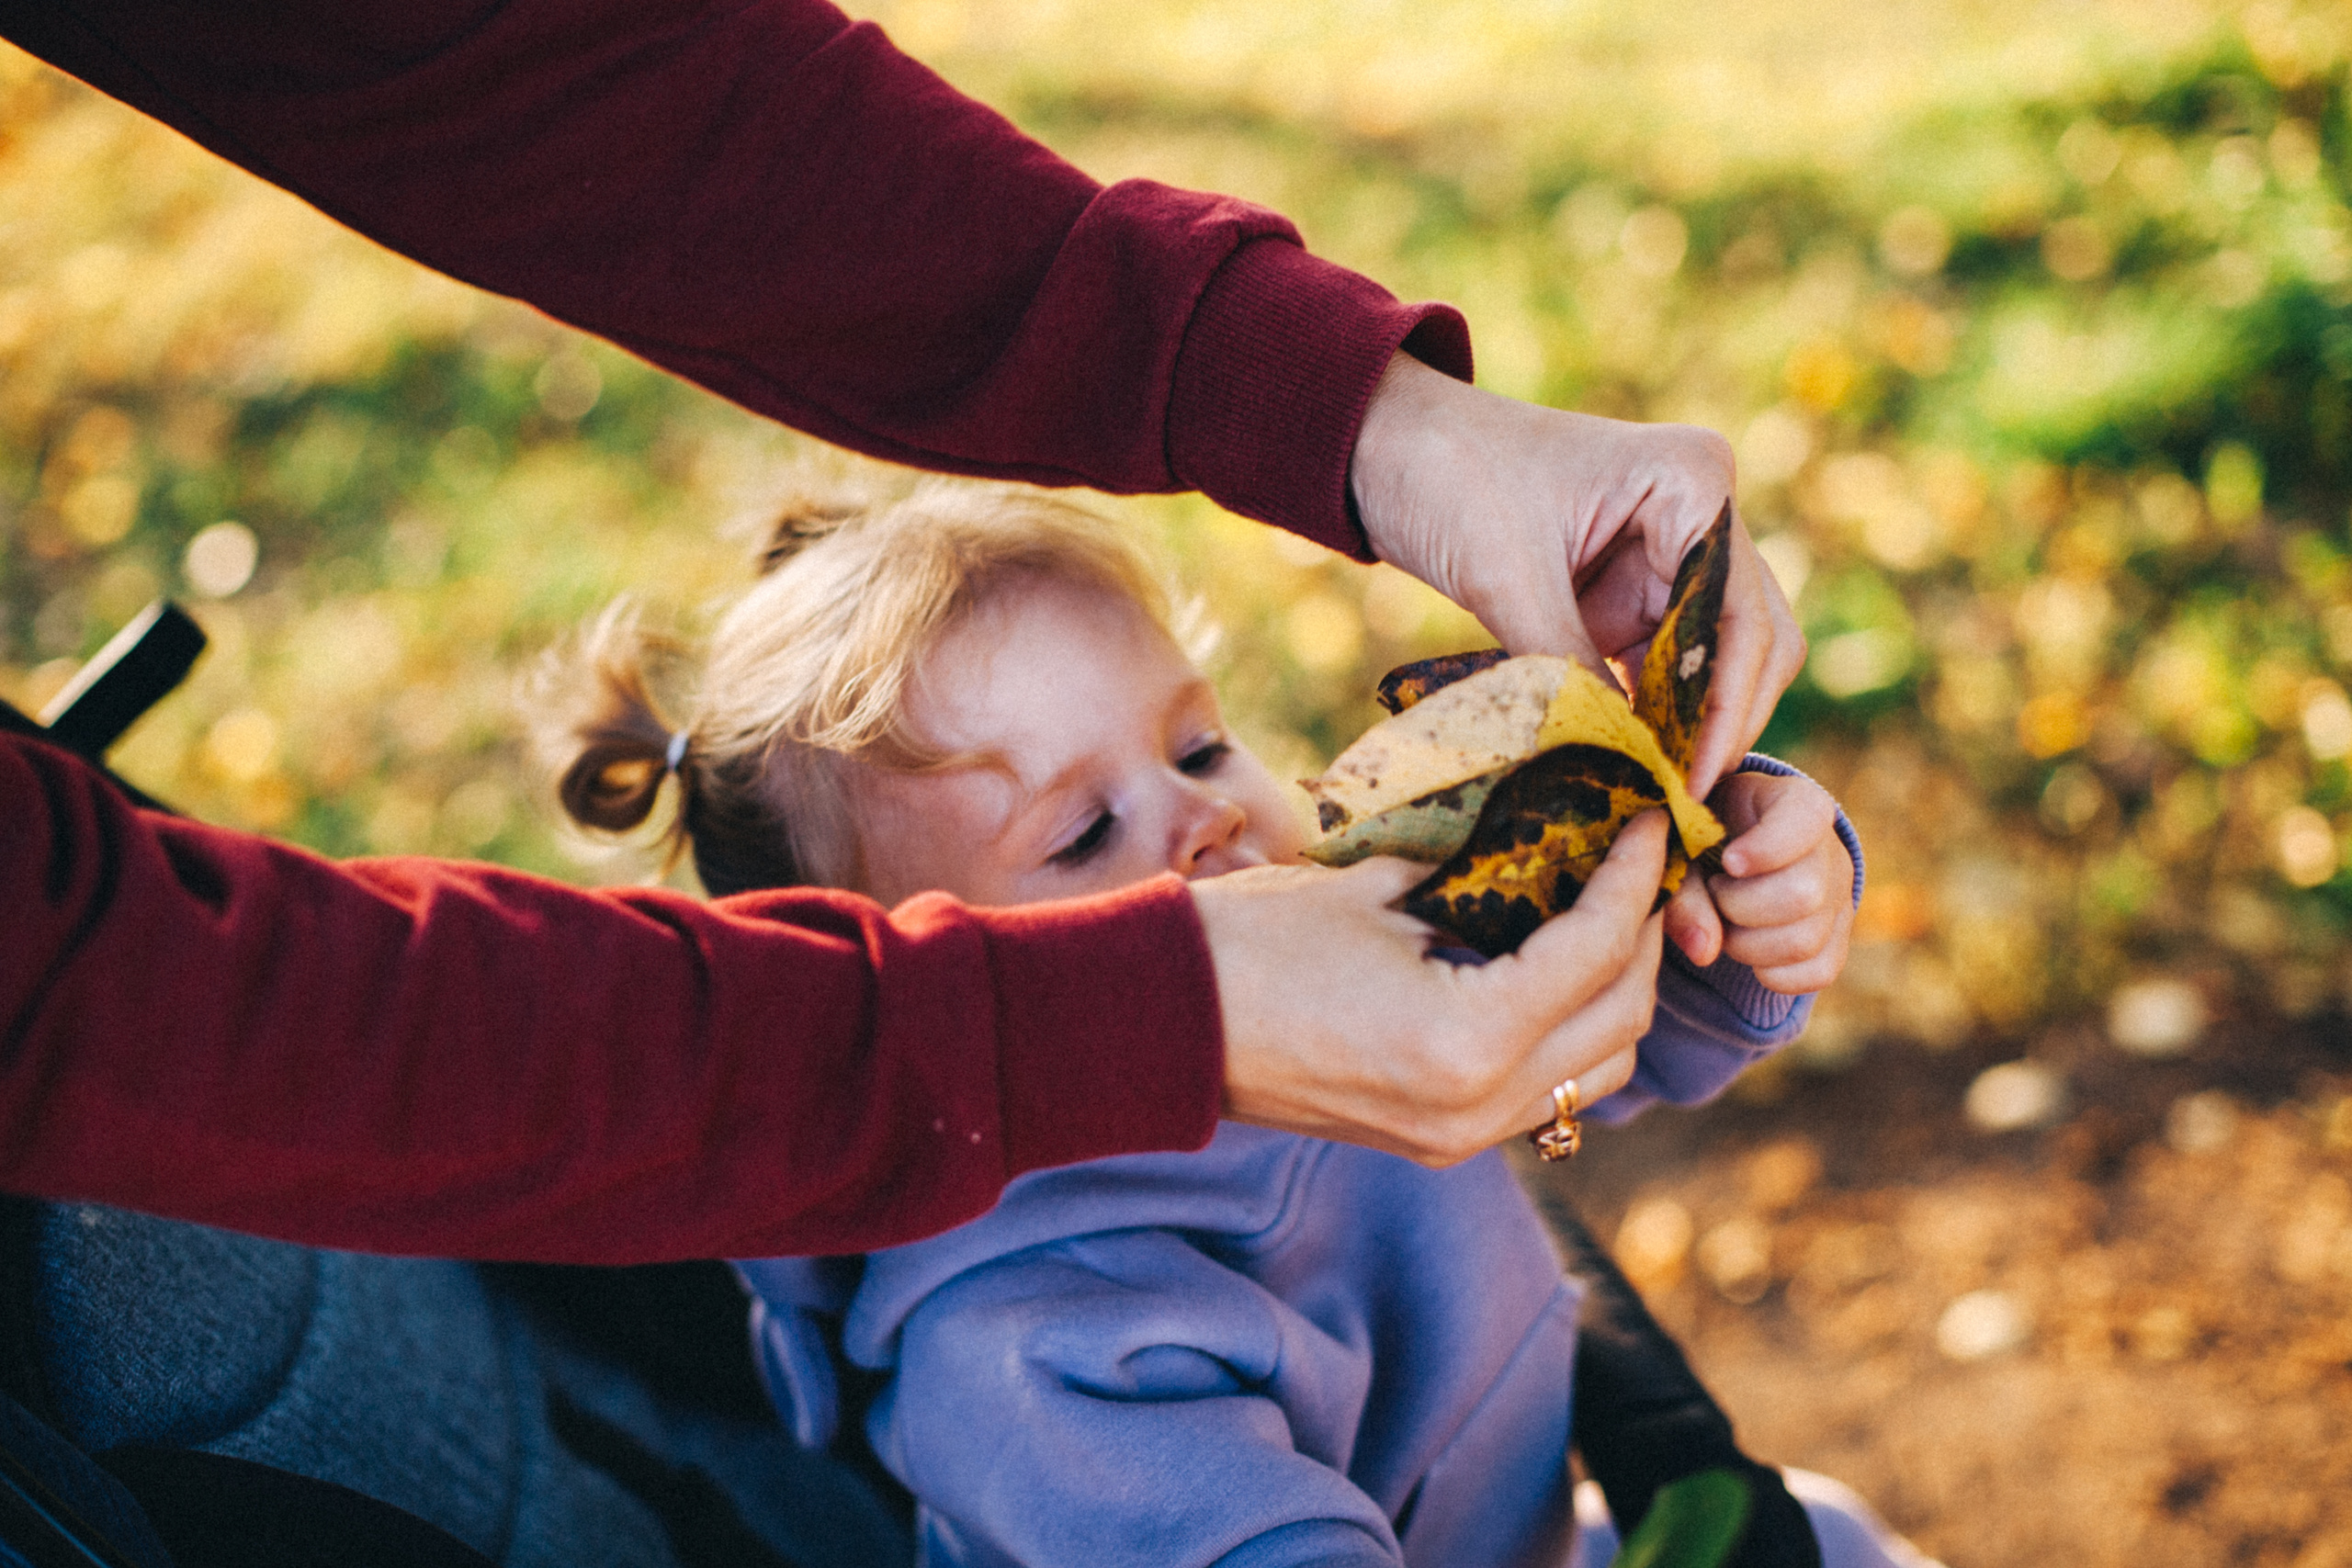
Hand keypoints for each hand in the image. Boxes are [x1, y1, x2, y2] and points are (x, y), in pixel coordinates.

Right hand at [1196, 813, 1672, 1165]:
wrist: (1162, 1025)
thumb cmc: (1253, 942)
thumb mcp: (1374, 887)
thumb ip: (1471, 866)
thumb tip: (1544, 825)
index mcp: (1468, 1039)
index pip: (1596, 950)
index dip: (1635, 877)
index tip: (1653, 821)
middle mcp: (1479, 1104)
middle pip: (1619, 1019)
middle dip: (1643, 935)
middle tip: (1639, 865)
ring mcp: (1460, 1135)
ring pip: (1594, 1070)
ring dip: (1617, 995)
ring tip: (1608, 918)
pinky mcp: (1437, 1141)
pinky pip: (1544, 1092)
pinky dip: (1569, 1034)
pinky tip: (1553, 973)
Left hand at [1348, 353, 1805, 794]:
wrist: (1386, 446)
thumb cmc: (1448, 476)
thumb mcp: (1507, 577)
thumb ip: (1565, 669)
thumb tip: (1614, 764)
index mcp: (1695, 484)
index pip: (1743, 615)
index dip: (1727, 706)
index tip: (1692, 782)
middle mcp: (1702, 517)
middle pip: (1751, 643)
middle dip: (1719, 723)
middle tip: (1679, 804)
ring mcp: (1670, 558)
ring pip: (1711, 664)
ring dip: (1686, 727)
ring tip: (1652, 798)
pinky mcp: (1629, 595)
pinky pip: (1660, 669)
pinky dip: (1647, 716)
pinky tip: (1625, 768)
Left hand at [1662, 771, 1853, 992]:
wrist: (1726, 855)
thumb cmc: (1703, 839)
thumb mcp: (1684, 846)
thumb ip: (1683, 890)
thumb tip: (1704, 951)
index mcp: (1796, 803)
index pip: (1805, 819)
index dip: (1765, 848)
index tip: (1727, 862)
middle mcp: (1831, 849)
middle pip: (1803, 894)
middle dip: (1741, 906)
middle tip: (1716, 892)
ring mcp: (1840, 897)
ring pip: (1805, 941)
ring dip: (1747, 945)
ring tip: (1725, 919)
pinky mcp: (1838, 940)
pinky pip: (1816, 973)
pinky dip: (1771, 973)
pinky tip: (1747, 949)